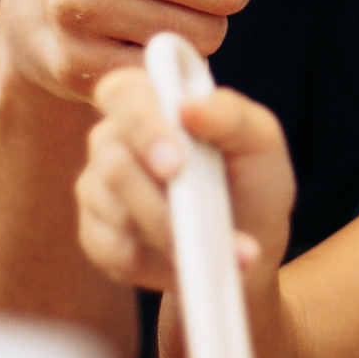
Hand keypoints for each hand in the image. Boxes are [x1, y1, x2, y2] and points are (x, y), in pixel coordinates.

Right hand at [78, 67, 296, 300]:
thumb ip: (230, 115)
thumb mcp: (260, 141)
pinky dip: (157, 261)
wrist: (249, 240)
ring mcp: (100, 190)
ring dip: (167, 233)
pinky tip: (187, 263)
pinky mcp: (98, 237)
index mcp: (150, 101)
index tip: (176, 163)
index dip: (141, 126)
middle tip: (195, 219)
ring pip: (113, 211)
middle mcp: (114, 141)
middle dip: (156, 198)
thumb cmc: (252, 177)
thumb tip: (189, 106)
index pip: (122, 94)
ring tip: (215, 245)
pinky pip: (111, 250)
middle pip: (111, 161)